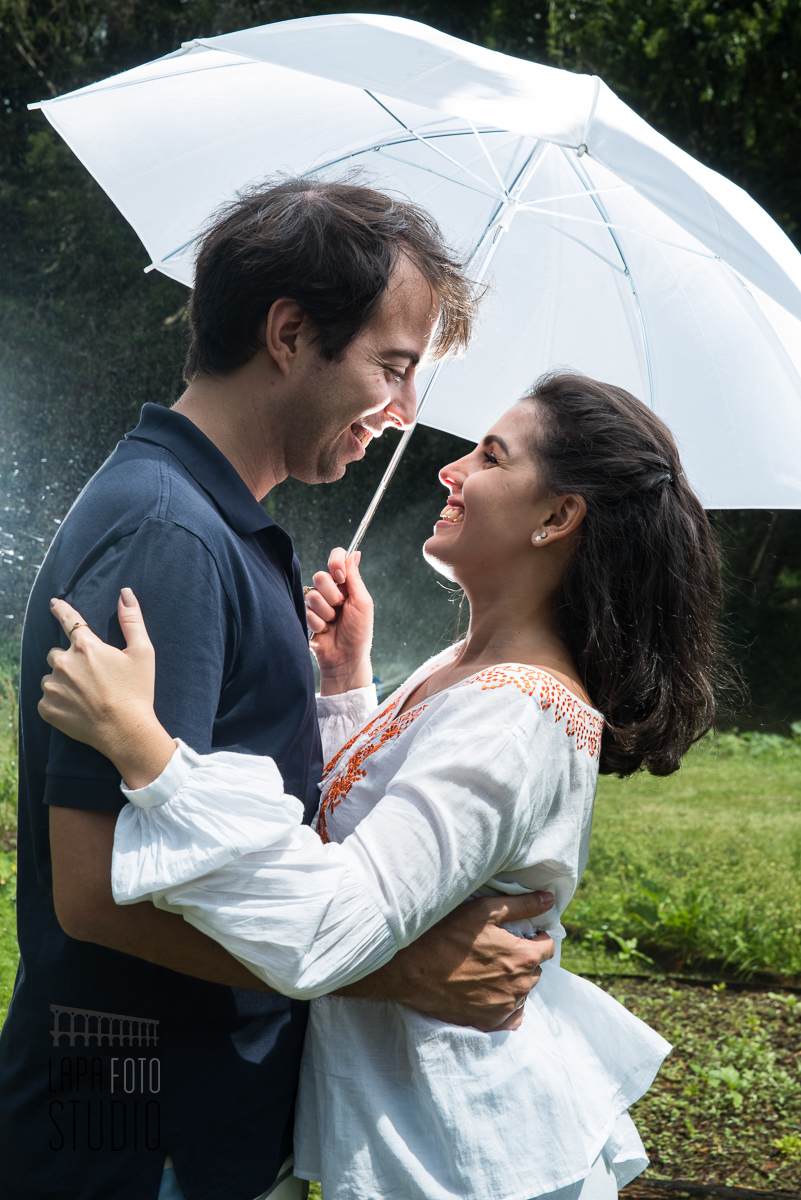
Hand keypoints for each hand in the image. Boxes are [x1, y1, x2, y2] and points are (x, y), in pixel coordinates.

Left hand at [39, 590, 175, 788]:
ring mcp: (52, 686)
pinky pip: (46, 699)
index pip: (68, 619)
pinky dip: (58, 702)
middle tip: (90, 676)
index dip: (61, 609)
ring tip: (85, 696)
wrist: (125, 732)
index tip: (53, 603)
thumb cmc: (137, 691)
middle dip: (70, 660)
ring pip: (51, 676)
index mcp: (86, 646)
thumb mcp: (143, 652)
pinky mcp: (46, 708)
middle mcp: (64, 662)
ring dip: (63, 682)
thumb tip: (125, 593)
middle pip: (57, 653)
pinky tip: (77, 709)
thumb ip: (132, 620)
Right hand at [306, 548, 373, 694]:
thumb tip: (354, 553)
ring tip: (333, 623)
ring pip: (312, 595)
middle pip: (320, 576)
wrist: (346, 658)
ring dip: (326, 612)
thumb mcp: (362, 603)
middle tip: (340, 608)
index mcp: (346, 584)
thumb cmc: (359, 633)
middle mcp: (331, 591)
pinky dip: (319, 623)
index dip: (335, 562)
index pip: (337, 558)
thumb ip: (354, 578)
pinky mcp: (307, 616)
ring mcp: (317, 604)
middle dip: (332, 595)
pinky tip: (325, 631)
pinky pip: (307, 611)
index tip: (340, 576)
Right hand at [341, 891, 555, 1030]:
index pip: (547, 947)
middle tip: (498, 948)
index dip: (535, 936)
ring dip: (513, 980)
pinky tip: (489, 991)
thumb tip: (549, 899)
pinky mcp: (487, 1023)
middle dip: (522, 958)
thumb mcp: (486, 910)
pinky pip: (510, 1016)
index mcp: (523, 957)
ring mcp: (503, 1008)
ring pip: (522, 992)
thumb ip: (523, 905)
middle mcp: (519, 987)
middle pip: (534, 970)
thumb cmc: (447, 933)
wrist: (412, 968)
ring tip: (488, 967)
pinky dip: (505, 1004)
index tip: (519, 933)